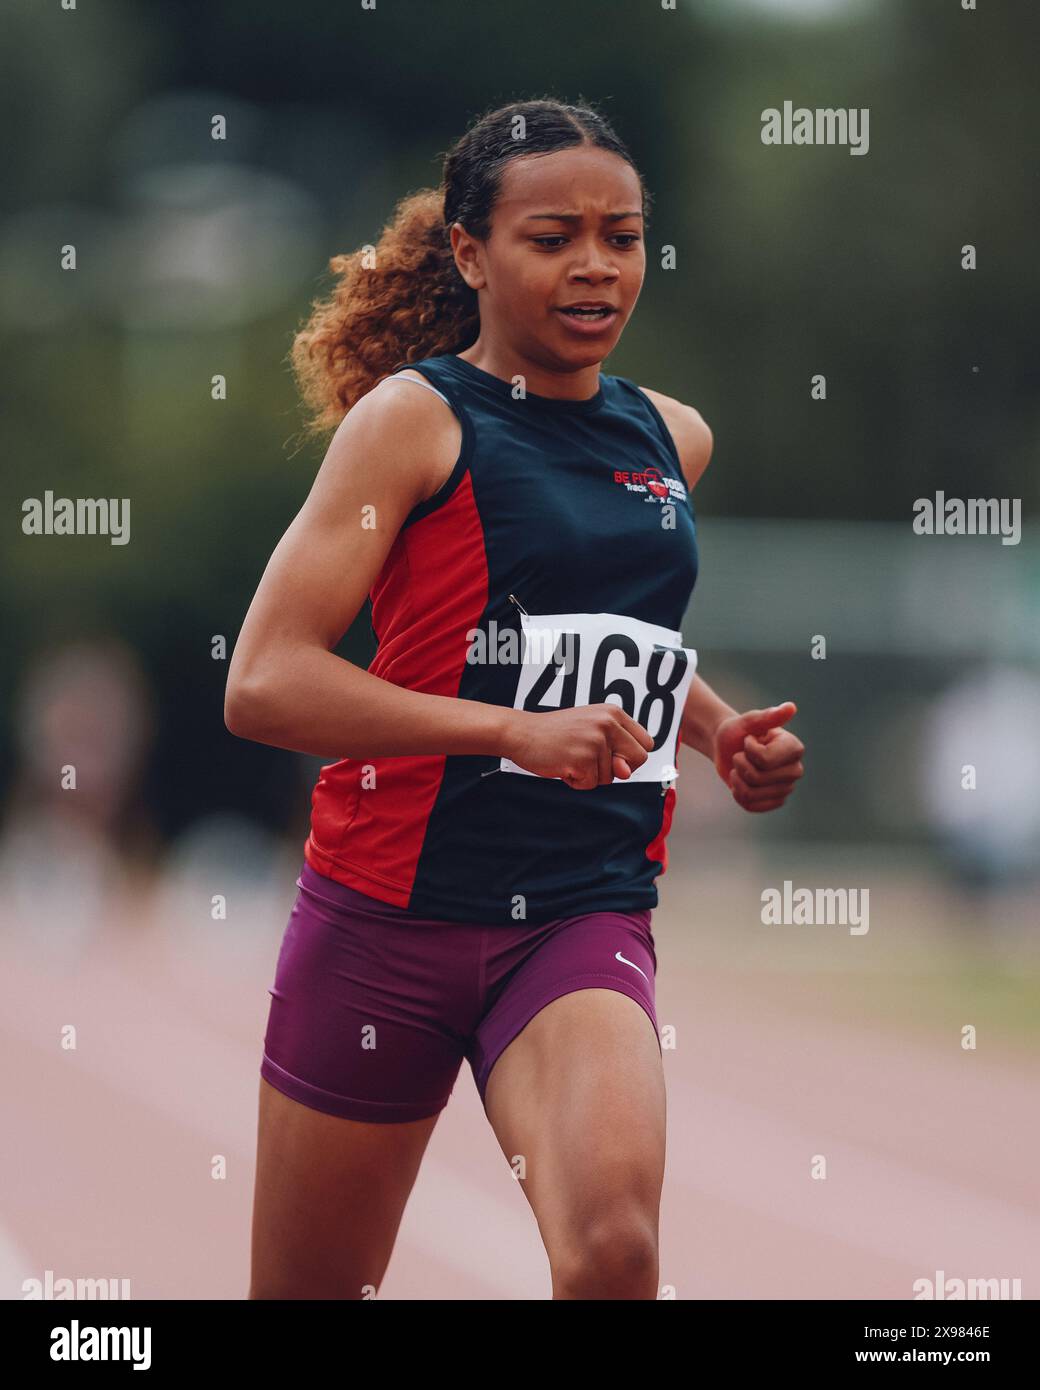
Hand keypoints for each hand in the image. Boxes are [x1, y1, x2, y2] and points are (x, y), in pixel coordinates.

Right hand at [504, 705, 654, 789]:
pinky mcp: (582, 759)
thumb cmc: (556, 734)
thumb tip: (625, 773)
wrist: (521, 733)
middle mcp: (608, 724)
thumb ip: (615, 752)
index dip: (631, 755)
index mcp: (613, 713)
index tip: (611, 753)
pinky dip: (576, 782)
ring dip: (590, 775)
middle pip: (638, 759)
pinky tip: (563, 766)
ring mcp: (595, 741)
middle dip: (617, 767)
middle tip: (590, 758)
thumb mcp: (591, 733)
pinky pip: (590, 784)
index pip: (645, 742)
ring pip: (611, 776)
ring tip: (570, 757)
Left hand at [713, 701, 803, 812]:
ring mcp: (786, 788)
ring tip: (741, 768)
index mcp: (794, 748)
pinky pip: (751, 806)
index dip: (748, 750)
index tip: (749, 740)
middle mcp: (795, 769)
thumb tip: (790, 707)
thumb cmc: (738, 731)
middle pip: (757, 778)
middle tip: (742, 755)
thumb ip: (768, 716)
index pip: (765, 760)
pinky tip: (742, 782)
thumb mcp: (749, 721)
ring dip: (737, 779)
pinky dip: (738, 794)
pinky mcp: (775, 802)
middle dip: (740, 764)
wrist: (727, 747)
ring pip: (751, 794)